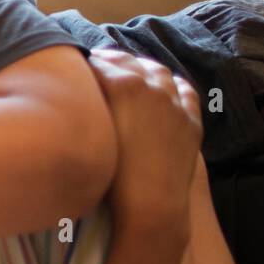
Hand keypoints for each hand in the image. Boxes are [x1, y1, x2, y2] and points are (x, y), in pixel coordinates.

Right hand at [86, 48, 202, 225]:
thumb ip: (86, 102)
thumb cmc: (109, 173)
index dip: (84, 62)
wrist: (151, 204)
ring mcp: (175, 103)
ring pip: (158, 71)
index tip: (73, 65)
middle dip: (110, 59)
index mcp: (125, 86)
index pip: (99, 63)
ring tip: (128, 72)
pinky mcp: (191, 121)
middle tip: (95, 63)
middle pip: (128, 62)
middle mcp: (152, 87)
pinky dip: (172, 84)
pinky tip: (164, 87)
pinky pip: (185, 90)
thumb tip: (76, 88)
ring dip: (141, 67)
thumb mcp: (92, 130)